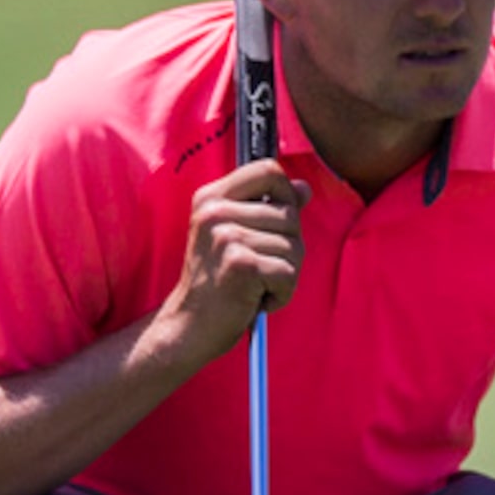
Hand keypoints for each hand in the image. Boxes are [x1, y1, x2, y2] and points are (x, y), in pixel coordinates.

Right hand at [161, 159, 307, 363]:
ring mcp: (226, 237)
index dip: (285, 195)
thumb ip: (269, 208)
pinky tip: (256, 299)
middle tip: (258, 268)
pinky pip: (289, 273)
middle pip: (290, 214)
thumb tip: (304, 188)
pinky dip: (282, 294)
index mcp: (211, 197)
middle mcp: (215, 212)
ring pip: (294, 246)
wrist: (190, 324)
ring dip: (285, 274)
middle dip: (287, 248)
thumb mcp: (236, 236)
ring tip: (255, 285)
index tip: (274, 223)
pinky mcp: (241, 265)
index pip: (268, 170)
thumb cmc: (217, 281)